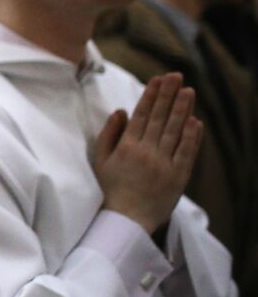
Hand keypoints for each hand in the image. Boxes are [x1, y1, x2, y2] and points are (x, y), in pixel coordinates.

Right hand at [94, 73, 202, 234]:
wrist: (126, 220)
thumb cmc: (110, 189)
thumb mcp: (100, 161)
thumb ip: (109, 134)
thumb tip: (121, 111)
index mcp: (126, 148)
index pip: (141, 115)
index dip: (150, 96)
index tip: (157, 79)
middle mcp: (146, 153)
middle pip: (159, 118)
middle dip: (168, 95)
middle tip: (176, 75)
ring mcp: (163, 164)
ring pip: (175, 132)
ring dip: (182, 110)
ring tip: (188, 91)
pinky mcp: (178, 177)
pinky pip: (186, 153)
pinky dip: (192, 137)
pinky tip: (195, 121)